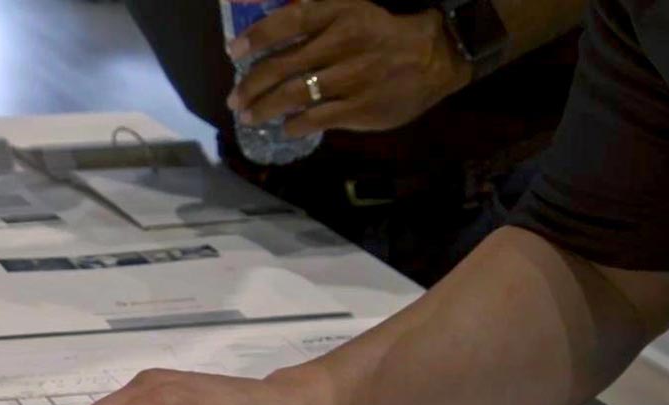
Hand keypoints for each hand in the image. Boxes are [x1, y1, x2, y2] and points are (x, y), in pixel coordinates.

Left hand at [225, 0, 470, 138]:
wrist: (435, 57)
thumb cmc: (383, 34)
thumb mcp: (352, 11)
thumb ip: (313, 16)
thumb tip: (265, 24)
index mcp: (341, 14)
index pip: (290, 21)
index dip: (257, 36)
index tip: (233, 52)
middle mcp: (344, 44)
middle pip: (283, 66)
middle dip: (251, 85)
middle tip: (234, 99)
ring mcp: (352, 78)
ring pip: (294, 96)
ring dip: (264, 109)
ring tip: (249, 116)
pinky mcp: (360, 108)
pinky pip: (315, 119)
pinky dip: (294, 125)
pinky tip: (285, 128)